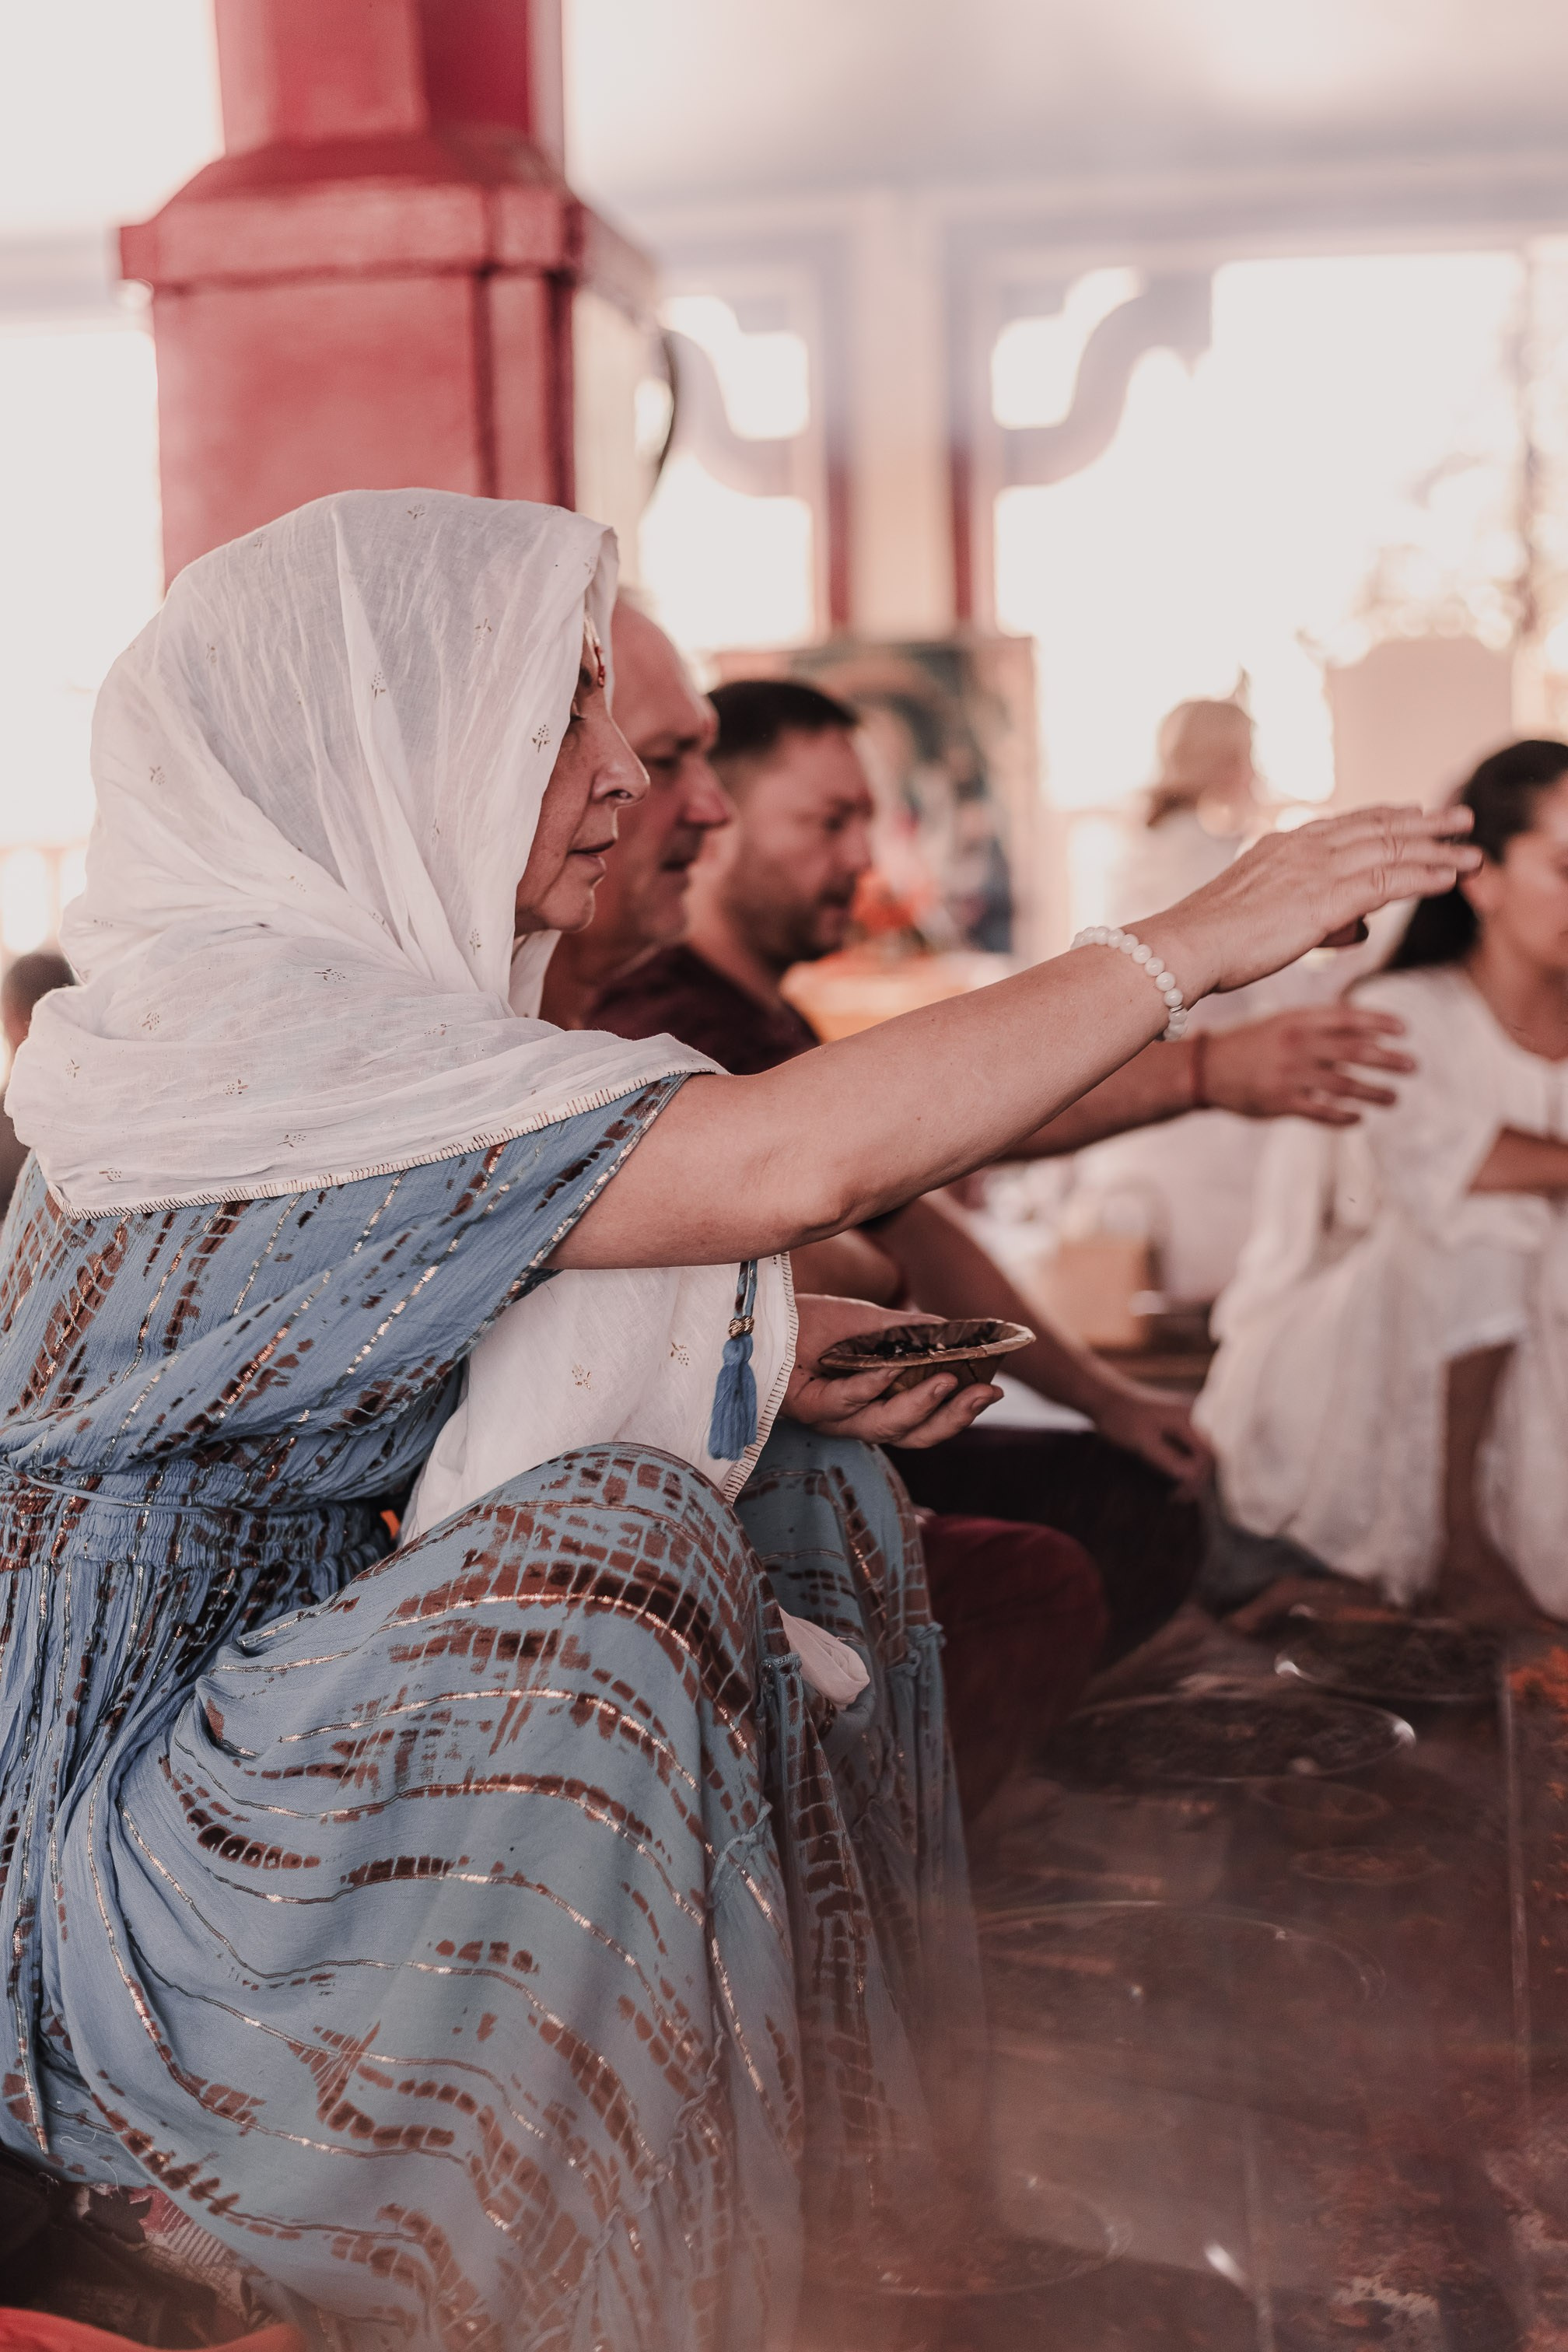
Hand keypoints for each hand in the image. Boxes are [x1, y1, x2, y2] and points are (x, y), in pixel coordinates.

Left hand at [785, 1294, 1001, 1448]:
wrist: (765, 1311)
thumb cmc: (815, 1322)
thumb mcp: (872, 1324)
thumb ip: (913, 1333)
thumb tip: (961, 1333)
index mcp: (877, 1405)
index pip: (925, 1424)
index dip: (960, 1413)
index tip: (993, 1390)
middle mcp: (856, 1419)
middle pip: (911, 1436)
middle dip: (952, 1418)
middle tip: (983, 1393)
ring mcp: (831, 1416)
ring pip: (881, 1428)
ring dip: (918, 1405)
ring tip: (946, 1380)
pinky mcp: (804, 1405)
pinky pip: (841, 1405)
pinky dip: (867, 1389)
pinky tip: (888, 1370)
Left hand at [1091, 1380, 1213, 1498]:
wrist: (1105, 1398)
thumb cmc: (1120, 1417)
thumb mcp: (1142, 1442)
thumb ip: (1167, 1458)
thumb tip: (1190, 1478)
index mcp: (1187, 1417)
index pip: (1207, 1454)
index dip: (1198, 1478)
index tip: (1180, 1494)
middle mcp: (1192, 1416)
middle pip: (1207, 1454)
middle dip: (1197, 1479)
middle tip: (1179, 1498)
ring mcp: (1186, 1419)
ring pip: (1200, 1452)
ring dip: (1192, 1473)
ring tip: (1178, 1493)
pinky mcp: (1177, 1424)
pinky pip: (1189, 1448)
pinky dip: (1185, 1464)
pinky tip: (1174, 1478)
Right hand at [1145, 804, 1478, 999]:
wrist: (1184, 947)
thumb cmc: (1211, 944)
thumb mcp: (1265, 919)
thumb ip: (1314, 917)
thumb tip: (1355, 927)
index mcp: (1282, 846)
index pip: (1346, 825)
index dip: (1387, 818)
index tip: (1414, 813)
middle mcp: (1303, 848)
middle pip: (1377, 828)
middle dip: (1425, 823)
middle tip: (1460, 816)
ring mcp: (1316, 869)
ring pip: (1391, 850)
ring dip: (1437, 849)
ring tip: (1472, 849)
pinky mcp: (1326, 898)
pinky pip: (1389, 880)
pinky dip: (1424, 876)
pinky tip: (1450, 876)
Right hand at [1204, 1004, 1414, 1126]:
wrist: (1206, 1068)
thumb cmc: (1251, 1043)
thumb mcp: (1282, 1022)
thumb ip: (1319, 1024)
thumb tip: (1369, 1030)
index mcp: (1298, 1020)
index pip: (1348, 1018)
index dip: (1379, 1021)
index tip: (1405, 1029)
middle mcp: (1297, 1045)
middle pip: (1354, 1051)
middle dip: (1388, 1059)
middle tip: (1413, 1066)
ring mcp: (1289, 1074)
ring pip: (1344, 1084)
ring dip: (1374, 1092)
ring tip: (1394, 1098)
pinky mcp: (1281, 1102)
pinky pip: (1322, 1111)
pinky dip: (1344, 1116)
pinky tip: (1359, 1118)